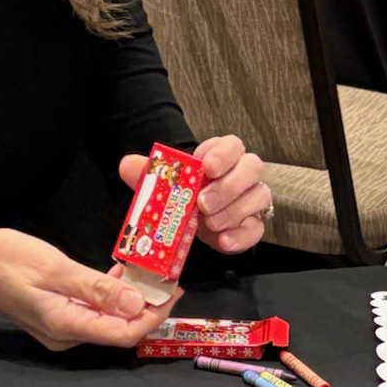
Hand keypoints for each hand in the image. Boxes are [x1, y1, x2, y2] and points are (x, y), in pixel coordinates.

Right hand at [0, 228, 175, 349]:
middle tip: (167, 277)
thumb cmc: (2, 260)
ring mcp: (60, 327)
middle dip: (147, 307)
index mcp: (67, 325)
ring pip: (107, 319)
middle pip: (119, 329)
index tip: (174, 291)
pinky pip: (92, 310)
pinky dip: (109, 295)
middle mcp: (67, 334)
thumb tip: (135, 305)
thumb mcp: (53, 268)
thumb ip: (95, 288)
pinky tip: (119, 274)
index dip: (154, 316)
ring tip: (150, 273)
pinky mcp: (55, 315)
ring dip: (129, 299)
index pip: (125, 333)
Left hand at [119, 134, 270, 254]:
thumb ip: (149, 173)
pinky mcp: (253, 224)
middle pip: (252, 167)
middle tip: (203, 204)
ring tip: (209, 224)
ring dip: (233, 211)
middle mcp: (243, 174)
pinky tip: (223, 241)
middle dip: (228, 185)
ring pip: (259, 196)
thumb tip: (127, 164)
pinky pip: (257, 228)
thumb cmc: (185, 196)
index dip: (222, 153)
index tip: (206, 167)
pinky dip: (241, 236)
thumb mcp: (165, 184)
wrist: (195, 225)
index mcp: (222, 156)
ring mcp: (252, 199)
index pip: (232, 145)